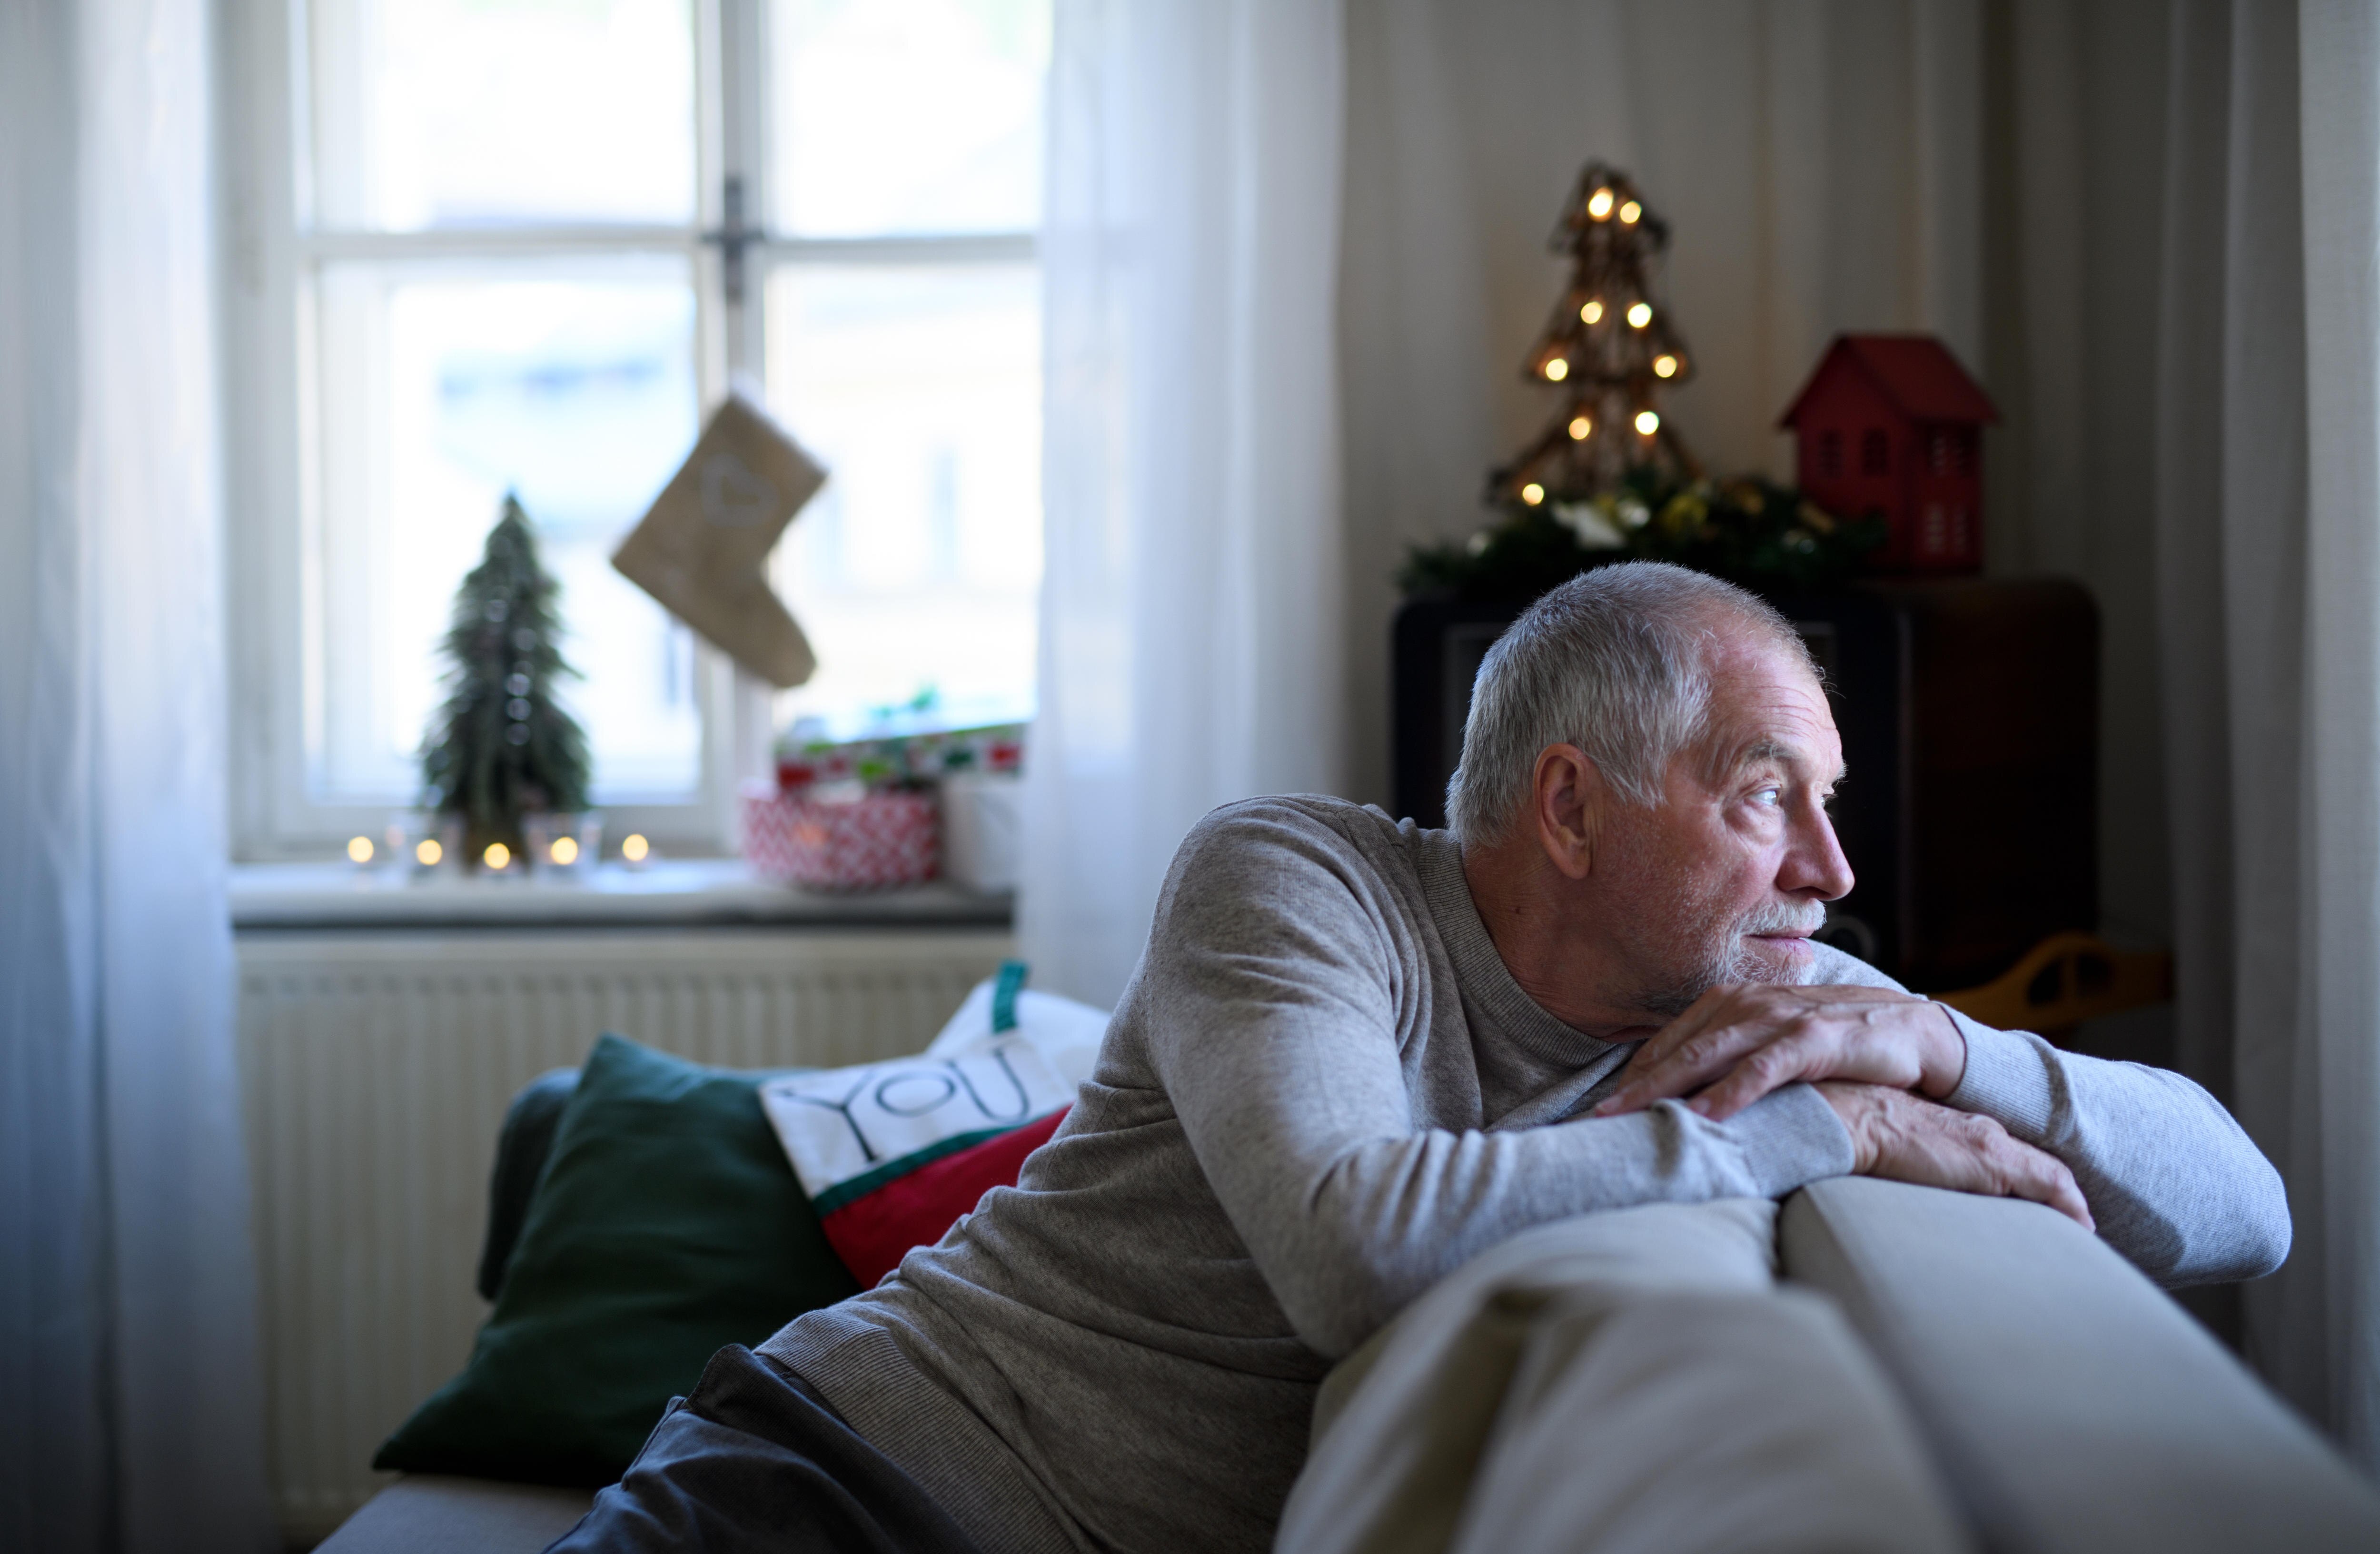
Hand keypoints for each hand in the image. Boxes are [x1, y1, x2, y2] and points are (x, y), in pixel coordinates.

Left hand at [1591, 983, 1966, 1121]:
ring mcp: (1778, 1018)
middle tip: (1594, 1119)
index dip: (1631, 1077)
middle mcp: (1746, 1004)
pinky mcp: (1814, 1037)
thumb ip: (1729, 1062)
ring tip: (1632, 1117)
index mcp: (1729, 1005)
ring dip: (1668, 1086)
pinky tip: (1705, 1114)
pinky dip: (1732, 1090)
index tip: (1598, 1111)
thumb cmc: (1831, 1044)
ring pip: (1709, 1053)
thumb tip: (1682, 1100)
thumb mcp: (1771, 1048)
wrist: (1909, 1030)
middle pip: (1677, 1049)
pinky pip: (1763, 1067)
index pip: (1667, 1043)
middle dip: (1634, 1085)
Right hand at [1815, 1081, 2092, 1228]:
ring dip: (2065, 1203)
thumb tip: (1902, 1187)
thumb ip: (1911, 1166)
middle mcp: (1982, 1133)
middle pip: (2033, 1165)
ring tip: (2080, 1230)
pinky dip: (2069, 1204)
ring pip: (2047, 1175)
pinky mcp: (1995, 1159)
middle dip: (2055, 1194)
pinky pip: (2050, 1183)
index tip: (2047, 1206)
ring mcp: (1990, 1145)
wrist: (1851, 1117)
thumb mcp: (1891, 1152)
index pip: (2008, 1157)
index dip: (2031, 1179)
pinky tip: (2083, 1226)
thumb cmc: (1859, 1134)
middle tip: (2073, 1224)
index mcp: (1959, 1132)